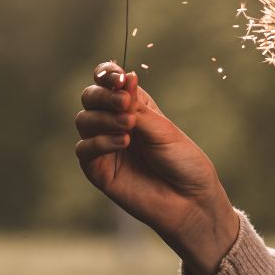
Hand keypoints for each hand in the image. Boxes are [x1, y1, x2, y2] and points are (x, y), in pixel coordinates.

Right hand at [75, 61, 237, 274]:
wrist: (191, 200)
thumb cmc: (183, 163)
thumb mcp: (164, 130)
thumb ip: (138, 108)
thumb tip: (126, 76)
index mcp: (133, 106)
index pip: (108, 81)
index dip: (106, 73)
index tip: (118, 76)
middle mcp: (114, 123)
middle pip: (90, 97)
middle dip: (104, 95)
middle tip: (125, 103)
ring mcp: (104, 146)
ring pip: (83, 120)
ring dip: (104, 118)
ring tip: (129, 126)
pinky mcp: (98, 170)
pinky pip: (84, 149)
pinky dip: (100, 141)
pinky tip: (122, 142)